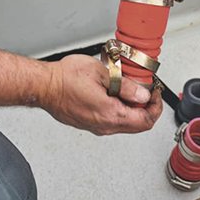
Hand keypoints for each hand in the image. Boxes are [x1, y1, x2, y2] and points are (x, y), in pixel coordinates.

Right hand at [43, 54, 162, 135]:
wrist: (43, 86)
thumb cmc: (65, 78)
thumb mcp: (102, 73)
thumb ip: (126, 86)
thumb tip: (142, 95)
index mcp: (111, 114)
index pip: (146, 120)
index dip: (156, 107)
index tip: (154, 93)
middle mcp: (104, 125)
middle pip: (138, 126)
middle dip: (146, 108)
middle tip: (145, 91)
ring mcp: (95, 127)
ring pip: (125, 124)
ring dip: (132, 109)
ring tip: (128, 89)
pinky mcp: (88, 124)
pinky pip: (111, 121)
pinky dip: (119, 110)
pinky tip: (113, 94)